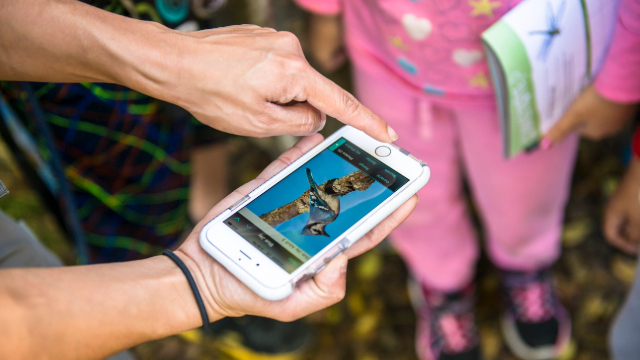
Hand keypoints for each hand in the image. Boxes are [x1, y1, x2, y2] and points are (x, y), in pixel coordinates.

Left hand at [147, 25, 394, 141]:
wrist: (174, 63)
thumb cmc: (211, 94)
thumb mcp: (259, 123)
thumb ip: (299, 123)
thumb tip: (316, 118)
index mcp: (294, 72)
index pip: (340, 103)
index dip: (366, 121)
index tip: (386, 134)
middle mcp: (290, 49)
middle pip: (311, 92)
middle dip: (295, 109)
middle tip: (259, 113)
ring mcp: (276, 40)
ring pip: (292, 81)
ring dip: (277, 95)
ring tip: (242, 95)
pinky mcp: (262, 37)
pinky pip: (276, 67)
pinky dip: (265, 81)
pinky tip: (239, 83)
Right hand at [176, 134, 417, 320]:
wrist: (204, 275)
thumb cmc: (250, 294)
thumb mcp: (291, 306)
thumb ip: (322, 291)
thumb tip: (342, 261)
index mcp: (322, 251)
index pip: (364, 232)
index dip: (388, 216)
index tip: (410, 195)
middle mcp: (310, 225)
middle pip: (347, 201)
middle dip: (370, 182)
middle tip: (390, 162)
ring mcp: (288, 207)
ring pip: (319, 181)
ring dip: (340, 163)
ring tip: (360, 145)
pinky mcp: (265, 193)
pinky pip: (284, 170)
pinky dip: (299, 153)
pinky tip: (316, 140)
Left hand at [542, 85, 638, 146]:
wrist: (622, 85)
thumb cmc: (595, 102)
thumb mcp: (573, 115)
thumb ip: (559, 130)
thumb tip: (544, 146)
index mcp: (596, 134)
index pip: (577, 129)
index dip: (572, 117)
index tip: (569, 107)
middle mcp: (610, 130)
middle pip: (590, 122)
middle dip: (585, 112)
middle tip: (580, 99)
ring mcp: (621, 119)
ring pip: (603, 114)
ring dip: (598, 106)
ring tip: (592, 94)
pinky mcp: (629, 107)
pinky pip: (614, 106)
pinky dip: (609, 100)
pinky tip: (605, 91)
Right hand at [604, 156, 639, 254]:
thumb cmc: (638, 194)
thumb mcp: (636, 218)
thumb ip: (634, 233)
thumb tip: (633, 240)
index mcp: (611, 215)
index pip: (611, 236)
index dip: (622, 245)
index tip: (636, 250)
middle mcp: (615, 210)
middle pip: (620, 229)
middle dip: (632, 237)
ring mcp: (625, 203)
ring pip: (630, 221)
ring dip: (637, 228)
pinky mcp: (634, 198)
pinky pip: (634, 214)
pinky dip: (638, 220)